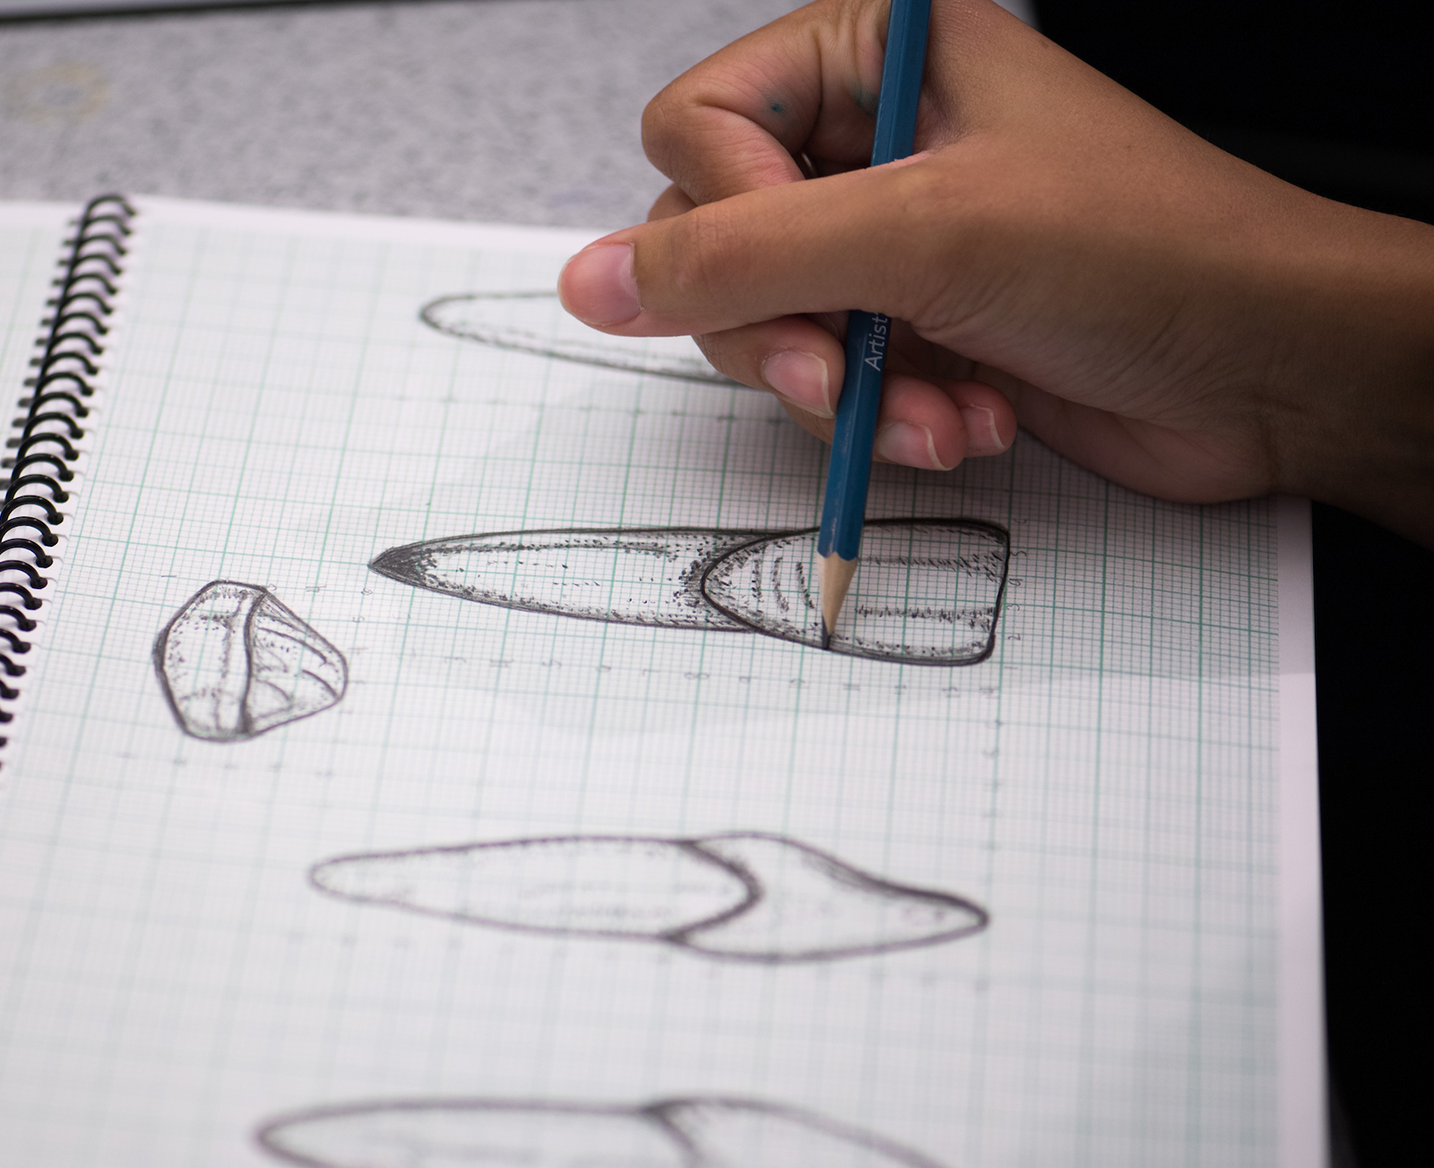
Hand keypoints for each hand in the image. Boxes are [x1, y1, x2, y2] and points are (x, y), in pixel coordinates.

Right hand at [557, 0, 1433, 542]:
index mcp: (873, 55)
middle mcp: (871, 140)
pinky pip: (824, 382)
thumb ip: (735, 257)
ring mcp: (888, 239)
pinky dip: (880, 419)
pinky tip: (960, 421)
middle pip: (714, 238)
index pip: (698, 126)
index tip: (811, 266)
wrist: (1269, 370)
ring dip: (839, 387)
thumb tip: (588, 280)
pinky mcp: (910, 328)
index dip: (730, 214)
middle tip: (841, 361)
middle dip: (783, 325)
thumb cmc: (1145, 254)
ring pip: (763, 326)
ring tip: (934, 405)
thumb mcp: (917, 235)